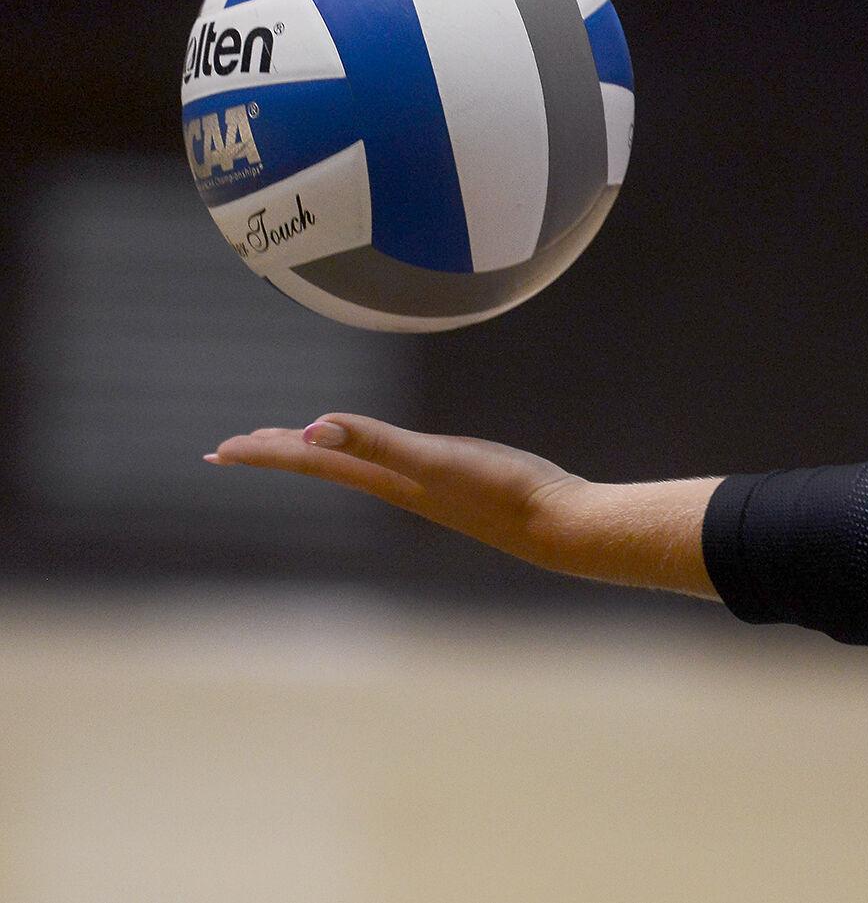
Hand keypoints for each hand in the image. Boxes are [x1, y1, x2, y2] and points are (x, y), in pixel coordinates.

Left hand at [206, 415, 719, 596]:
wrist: (560, 524)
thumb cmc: (504, 489)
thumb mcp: (436, 458)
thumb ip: (376, 442)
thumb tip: (311, 432)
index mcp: (387, 478)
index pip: (311, 461)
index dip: (265, 453)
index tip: (220, 450)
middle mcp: (398, 486)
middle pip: (324, 466)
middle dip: (276, 455)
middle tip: (231, 450)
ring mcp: (426, 487)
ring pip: (354, 468)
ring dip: (317, 457)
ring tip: (295, 448)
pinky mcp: (455, 483)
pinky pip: (391, 467)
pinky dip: (367, 457)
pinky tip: (382, 457)